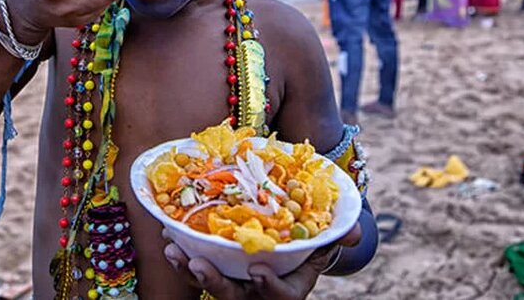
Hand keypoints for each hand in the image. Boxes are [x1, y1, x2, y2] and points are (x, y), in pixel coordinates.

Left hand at [162, 222, 361, 299]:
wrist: (286, 248)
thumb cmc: (307, 246)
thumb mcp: (324, 243)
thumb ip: (337, 235)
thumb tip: (354, 231)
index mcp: (287, 291)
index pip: (279, 295)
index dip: (269, 285)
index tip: (259, 270)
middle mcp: (256, 294)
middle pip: (233, 296)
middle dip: (215, 282)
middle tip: (200, 264)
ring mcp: (233, 286)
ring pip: (208, 285)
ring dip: (188, 269)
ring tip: (174, 250)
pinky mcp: (215, 271)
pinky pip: (194, 269)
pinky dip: (182, 255)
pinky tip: (169, 237)